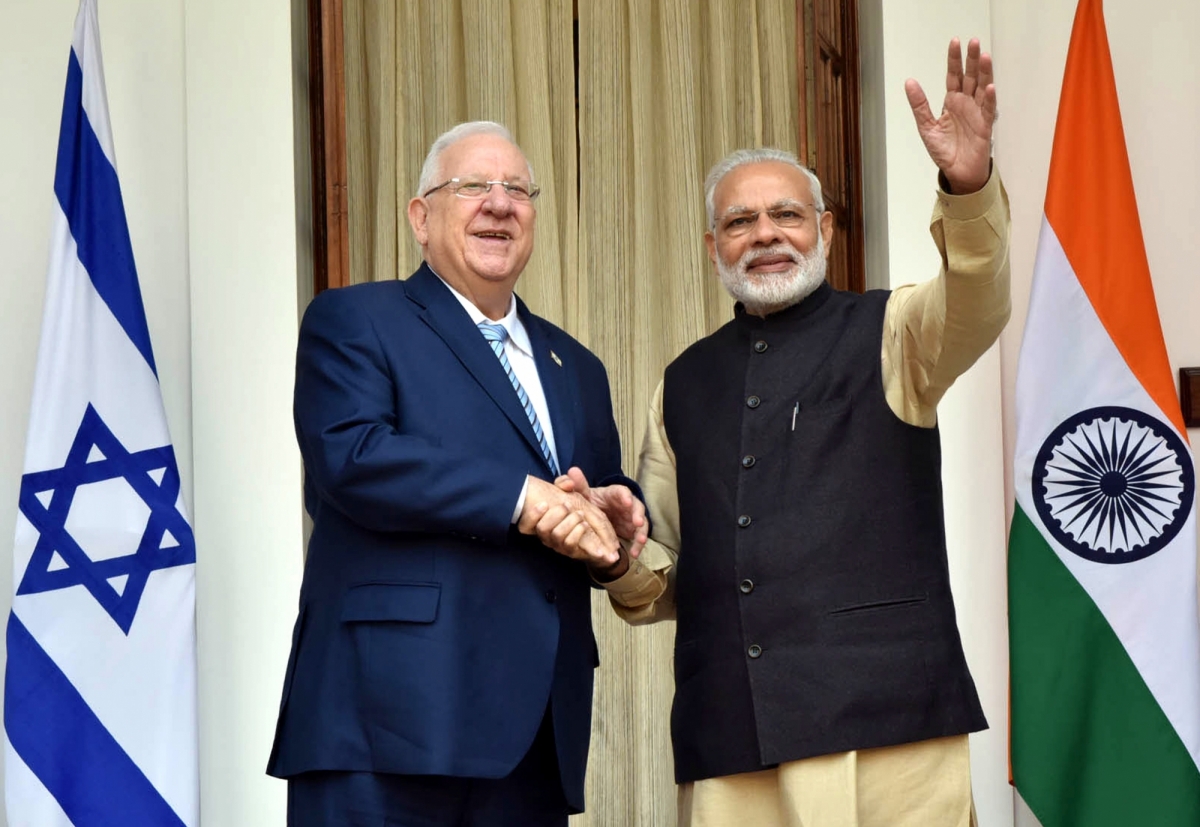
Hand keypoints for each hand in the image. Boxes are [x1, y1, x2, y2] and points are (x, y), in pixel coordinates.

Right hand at [519, 476, 619, 566]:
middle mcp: (546, 535)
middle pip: (542, 528)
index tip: (544, 504)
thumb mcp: (573, 492)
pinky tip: (584, 524)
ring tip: (580, 515)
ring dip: (570, 521)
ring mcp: (558, 545)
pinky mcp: (571, 551)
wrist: (597, 532)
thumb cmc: (578, 510)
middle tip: (567, 506)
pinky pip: (570, 543)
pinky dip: (578, 531)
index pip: (525, 525)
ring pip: (556, 535)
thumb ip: (566, 484)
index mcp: (541, 522)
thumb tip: (567, 483)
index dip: (531, 516)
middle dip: (556, 514)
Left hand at [554, 467, 647, 558]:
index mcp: (615, 493)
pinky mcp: (632, 530)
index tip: (626, 502)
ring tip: (639, 541)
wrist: (594, 514)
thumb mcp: (583, 493)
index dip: (625, 496)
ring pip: (641, 523)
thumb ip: (577, 484)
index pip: (622, 491)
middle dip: (638, 514)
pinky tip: (634, 553)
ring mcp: (631, 518)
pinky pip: (638, 537)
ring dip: (641, 532)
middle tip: (637, 523)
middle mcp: (627, 504)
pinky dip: (637, 545)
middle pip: (637, 507)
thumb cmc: (590, 501)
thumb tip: (572, 471)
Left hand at [904, 37, 996, 193]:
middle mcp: (966, 103)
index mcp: (952, 102)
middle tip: (974, 42)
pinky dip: (990, 99)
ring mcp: (977, 113)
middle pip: (970, 77)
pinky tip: (990, 87)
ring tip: (985, 57)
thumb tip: (909, 82)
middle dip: (972, 60)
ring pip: (982, 88)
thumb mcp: (926, 126)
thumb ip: (919, 105)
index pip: (953, 76)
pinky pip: (989, 110)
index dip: (954, 60)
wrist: (957, 172)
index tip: (955, 42)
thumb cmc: (944, 150)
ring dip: (985, 73)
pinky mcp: (985, 126)